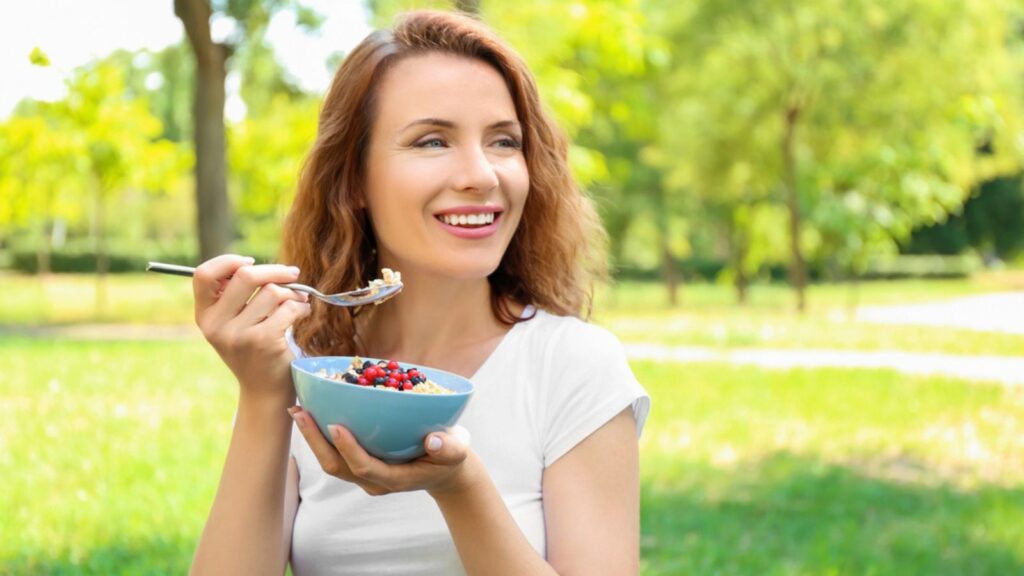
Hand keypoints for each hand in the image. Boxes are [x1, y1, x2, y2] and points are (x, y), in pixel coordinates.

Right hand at [193, 254, 311, 403]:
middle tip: (293, 273)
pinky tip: (303, 312)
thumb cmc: (253, 349)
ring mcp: (238, 335)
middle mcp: (215, 325)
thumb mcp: (233, 324)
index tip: (250, 262)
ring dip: (293, 292)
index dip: (228, 262)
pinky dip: (301, 307)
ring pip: (272, 292)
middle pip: (245, 276)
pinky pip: (288, 308)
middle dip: (275, 271)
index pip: (204, 275)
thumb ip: (234, 296)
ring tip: (299, 300)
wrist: (264, 390)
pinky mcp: (263, 341)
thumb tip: (254, 264)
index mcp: (204, 316)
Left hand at [289, 406, 474, 496]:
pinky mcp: (360, 465)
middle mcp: (373, 480)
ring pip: (331, 461)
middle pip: (337, 466)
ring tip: (298, 410)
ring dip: (312, 437)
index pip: (365, 467)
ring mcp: (365, 474)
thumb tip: (434, 440)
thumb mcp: (457, 453)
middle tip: (300, 412)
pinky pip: (335, 453)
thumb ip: (449, 448)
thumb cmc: (449, 459)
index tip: (335, 426)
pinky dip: (320, 434)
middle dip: (316, 441)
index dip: (349, 449)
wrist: (444, 472)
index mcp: (394, 479)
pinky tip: (313, 411)